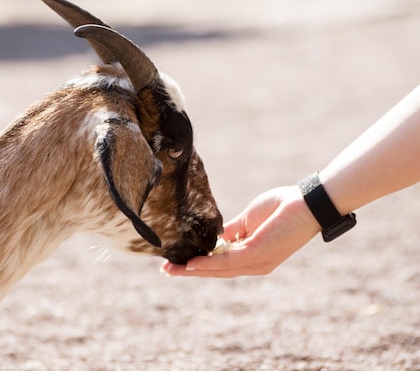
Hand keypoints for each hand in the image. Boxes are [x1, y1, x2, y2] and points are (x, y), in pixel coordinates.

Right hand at [161, 186, 320, 277]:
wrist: (307, 202)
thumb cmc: (283, 206)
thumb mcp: (249, 219)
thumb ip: (231, 230)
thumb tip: (213, 236)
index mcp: (252, 255)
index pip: (221, 264)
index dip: (198, 265)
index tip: (177, 264)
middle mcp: (255, 264)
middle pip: (216, 272)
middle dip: (190, 271)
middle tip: (166, 271)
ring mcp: (257, 261)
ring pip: (219, 270)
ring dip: (193, 270)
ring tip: (172, 269)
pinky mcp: (259, 254)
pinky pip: (228, 261)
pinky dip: (209, 263)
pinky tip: (192, 263)